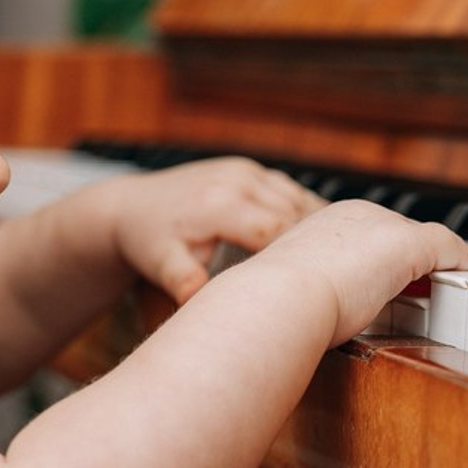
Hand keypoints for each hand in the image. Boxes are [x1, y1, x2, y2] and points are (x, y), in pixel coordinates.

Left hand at [103, 157, 324, 303]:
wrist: (130, 207)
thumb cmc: (147, 240)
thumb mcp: (160, 263)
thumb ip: (182, 279)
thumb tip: (197, 299)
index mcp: (221, 204)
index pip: (276, 231)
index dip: (298, 257)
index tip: (314, 284)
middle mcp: (237, 180)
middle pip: (294, 213)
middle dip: (313, 242)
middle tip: (337, 275)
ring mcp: (243, 170)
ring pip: (296, 197)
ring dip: (315, 224)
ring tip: (337, 256)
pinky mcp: (246, 168)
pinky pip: (286, 188)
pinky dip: (304, 208)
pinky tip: (318, 233)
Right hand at [246, 199, 467, 345]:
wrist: (277, 299)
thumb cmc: (275, 304)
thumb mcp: (294, 290)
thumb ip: (311, 290)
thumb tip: (313, 309)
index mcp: (324, 224)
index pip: (370, 236)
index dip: (387, 263)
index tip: (396, 286)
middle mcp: (354, 215)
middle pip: (401, 235)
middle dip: (417, 263)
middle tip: (428, 293)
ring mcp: (381, 225)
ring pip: (426, 242)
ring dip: (441, 266)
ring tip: (450, 292)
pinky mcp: (407, 243)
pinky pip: (450, 250)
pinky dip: (464, 266)